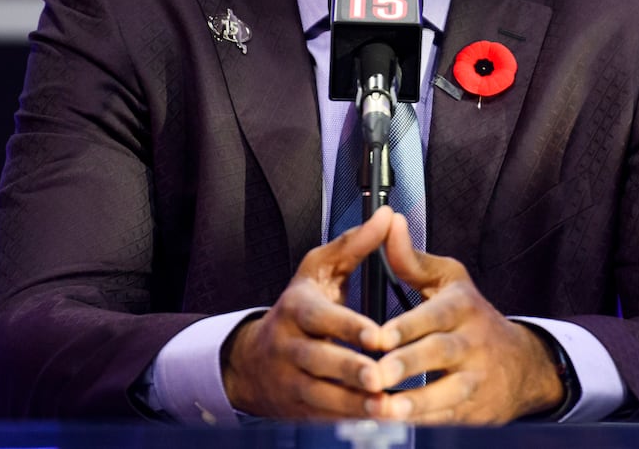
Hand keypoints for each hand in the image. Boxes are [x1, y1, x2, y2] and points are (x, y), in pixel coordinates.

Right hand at [221, 206, 393, 418]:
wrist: (250, 361)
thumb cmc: (298, 308)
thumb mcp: (318, 270)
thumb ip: (354, 245)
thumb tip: (387, 216)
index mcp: (297, 310)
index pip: (321, 319)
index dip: (349, 328)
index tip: (377, 336)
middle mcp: (288, 347)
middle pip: (320, 362)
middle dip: (351, 372)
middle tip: (381, 378)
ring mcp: (290, 381)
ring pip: (321, 397)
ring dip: (353, 405)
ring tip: (386, 407)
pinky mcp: (296, 410)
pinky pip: (323, 419)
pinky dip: (349, 423)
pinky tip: (376, 422)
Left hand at [356, 212, 564, 423]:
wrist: (521, 364)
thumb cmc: (471, 316)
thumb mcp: (449, 281)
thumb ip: (412, 259)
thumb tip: (389, 223)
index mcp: (462, 307)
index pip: (435, 315)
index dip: (406, 327)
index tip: (376, 337)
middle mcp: (473, 343)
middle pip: (441, 354)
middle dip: (406, 366)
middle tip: (373, 376)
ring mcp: (476, 380)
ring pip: (447, 393)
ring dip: (414, 404)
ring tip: (381, 409)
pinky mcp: (475, 411)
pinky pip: (449, 419)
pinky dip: (423, 424)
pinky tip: (396, 426)